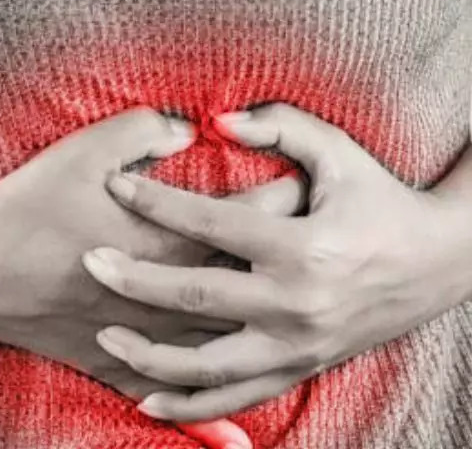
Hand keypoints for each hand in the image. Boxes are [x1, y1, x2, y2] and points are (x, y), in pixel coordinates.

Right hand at [0, 108, 300, 437]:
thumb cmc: (28, 202)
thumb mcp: (85, 147)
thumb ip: (147, 128)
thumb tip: (191, 129)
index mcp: (168, 238)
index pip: (252, 219)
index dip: (288, 198)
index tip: (307, 181)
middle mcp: (169, 294)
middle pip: (251, 282)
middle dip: (289, 262)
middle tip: (316, 242)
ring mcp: (144, 335)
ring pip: (222, 348)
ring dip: (256, 332)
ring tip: (282, 312)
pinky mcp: (113, 362)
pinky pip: (170, 391)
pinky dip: (205, 408)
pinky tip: (233, 424)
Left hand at [82, 103, 471, 421]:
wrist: (443, 262)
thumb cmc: (380, 198)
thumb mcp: (338, 152)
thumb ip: (280, 125)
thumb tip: (215, 119)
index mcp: (304, 246)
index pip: (212, 223)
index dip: (156, 202)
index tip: (114, 186)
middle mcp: (299, 303)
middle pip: (198, 298)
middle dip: (136, 281)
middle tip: (90, 262)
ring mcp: (299, 345)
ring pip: (210, 366)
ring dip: (151, 356)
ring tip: (106, 333)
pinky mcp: (301, 369)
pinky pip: (237, 397)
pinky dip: (191, 405)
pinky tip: (146, 398)